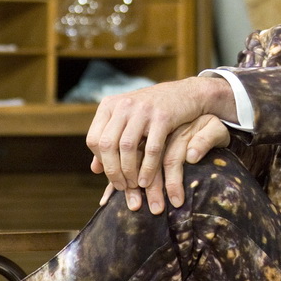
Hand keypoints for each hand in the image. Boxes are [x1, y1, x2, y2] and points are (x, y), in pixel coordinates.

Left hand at [88, 76, 235, 211]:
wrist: (187, 94)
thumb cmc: (153, 112)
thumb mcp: (127, 121)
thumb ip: (111, 143)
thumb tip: (94, 169)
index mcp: (109, 106)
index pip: (93, 139)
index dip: (100, 160)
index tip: (110, 172)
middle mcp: (123, 106)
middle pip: (107, 145)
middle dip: (112, 170)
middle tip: (120, 186)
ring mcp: (142, 110)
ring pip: (127, 147)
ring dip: (129, 171)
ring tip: (133, 185)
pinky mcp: (163, 117)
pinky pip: (151, 148)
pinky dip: (147, 168)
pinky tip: (146, 181)